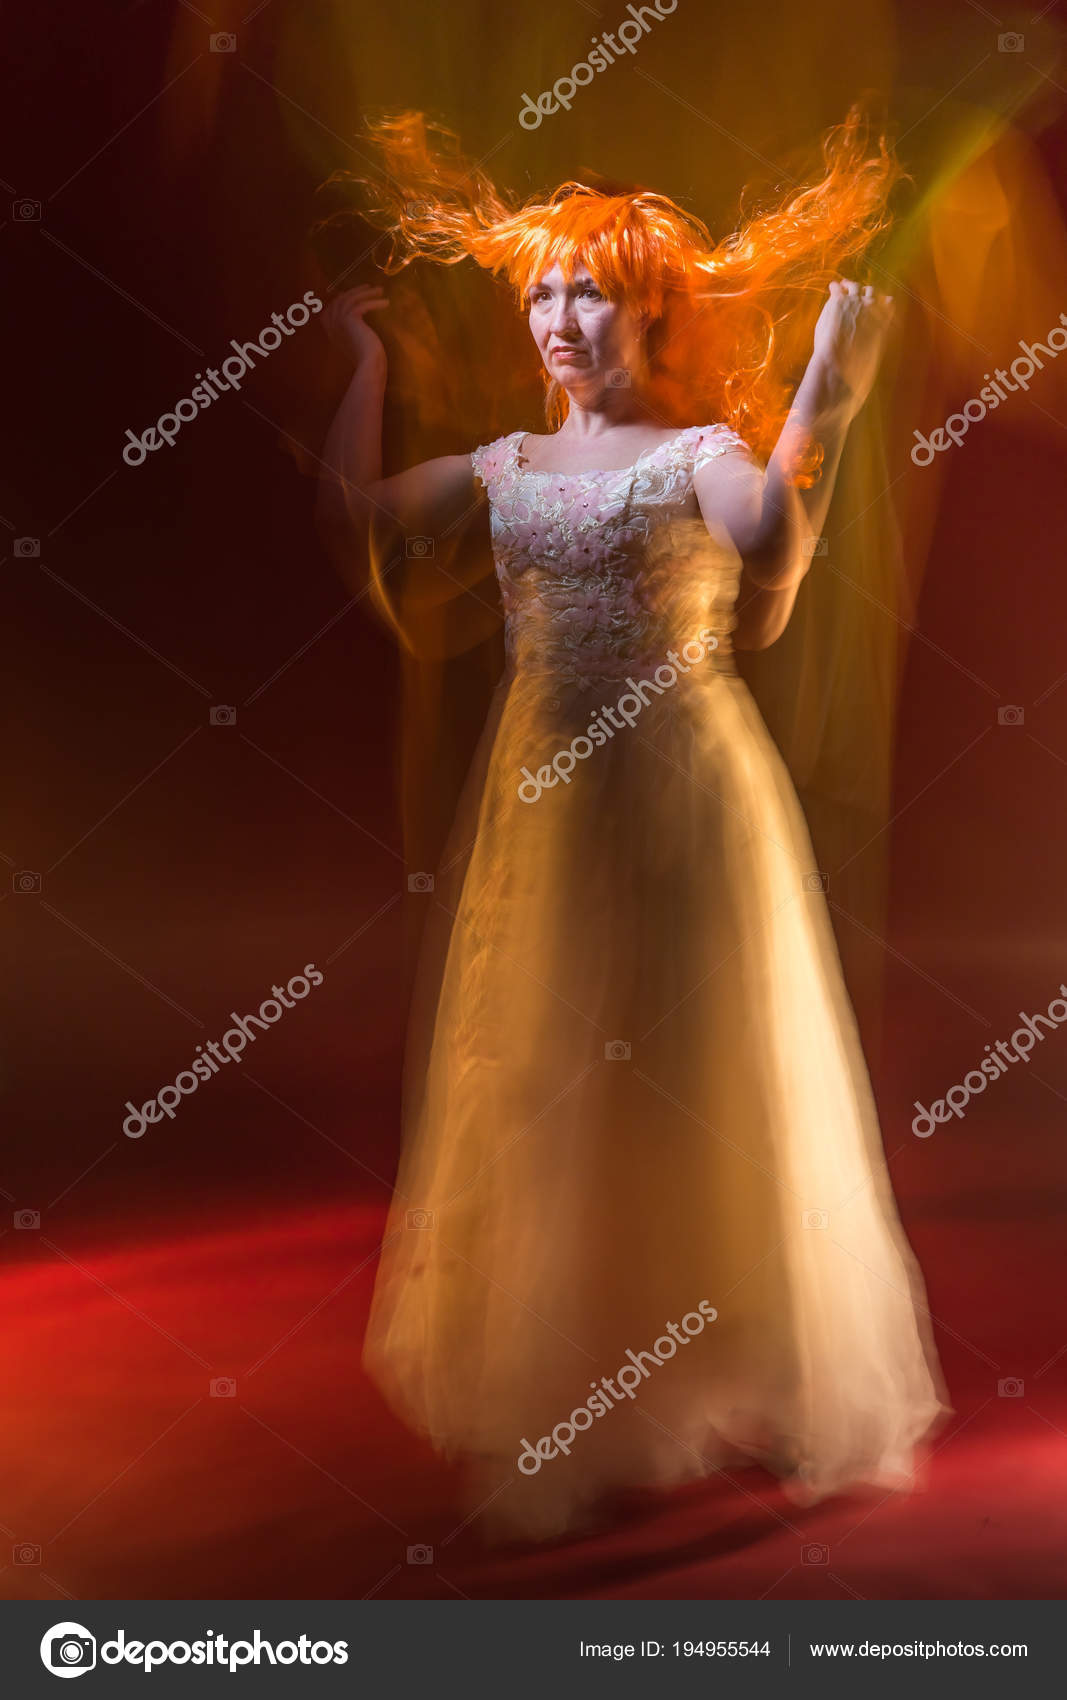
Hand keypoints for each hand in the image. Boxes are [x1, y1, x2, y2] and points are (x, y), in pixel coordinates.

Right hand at [321, 283, 388, 369]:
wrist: (368, 366)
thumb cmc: (366, 359)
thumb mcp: (357, 341)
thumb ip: (353, 329)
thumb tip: (359, 317)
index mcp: (331, 330)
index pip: (332, 307)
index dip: (343, 297)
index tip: (355, 292)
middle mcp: (332, 324)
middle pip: (342, 299)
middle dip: (356, 291)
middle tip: (370, 287)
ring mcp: (338, 321)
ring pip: (352, 299)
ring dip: (368, 293)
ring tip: (381, 291)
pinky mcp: (349, 319)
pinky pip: (363, 305)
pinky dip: (375, 302)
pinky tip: (386, 303)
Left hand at [808, 279, 894, 417]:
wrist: (837, 368)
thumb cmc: (854, 376)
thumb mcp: (871, 368)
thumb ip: (875, 360)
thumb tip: (876, 386)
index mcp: (884, 324)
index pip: (890, 304)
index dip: (885, 302)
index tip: (882, 302)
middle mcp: (873, 310)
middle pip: (874, 292)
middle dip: (868, 292)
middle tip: (861, 292)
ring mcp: (855, 303)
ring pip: (856, 286)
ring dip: (850, 286)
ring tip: (844, 286)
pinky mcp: (838, 302)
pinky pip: (837, 287)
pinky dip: (835, 286)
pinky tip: (832, 287)